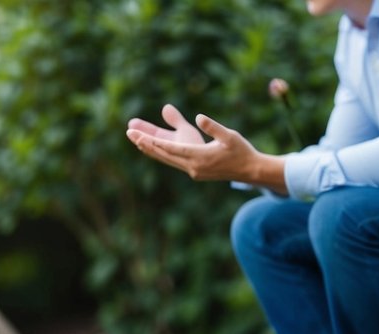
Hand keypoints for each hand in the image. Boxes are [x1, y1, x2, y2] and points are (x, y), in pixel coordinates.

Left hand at [126, 104, 283, 190]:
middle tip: (130, 134)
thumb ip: (213, 127)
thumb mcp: (229, 135)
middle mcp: (193, 167)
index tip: (140, 136)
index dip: (155, 142)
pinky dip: (162, 154)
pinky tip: (153, 149)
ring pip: (167, 159)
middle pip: (164, 155)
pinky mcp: (195, 172)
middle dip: (146, 144)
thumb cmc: (241, 150)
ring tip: (136, 140)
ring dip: (151, 150)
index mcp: (200, 158)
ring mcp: (193, 171)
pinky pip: (173, 162)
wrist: (249, 170)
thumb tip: (199, 117)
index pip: (172, 149)